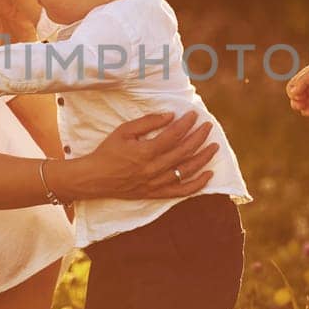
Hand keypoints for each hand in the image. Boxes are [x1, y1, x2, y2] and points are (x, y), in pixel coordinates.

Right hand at [83, 111, 219, 198]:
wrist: (94, 178)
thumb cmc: (108, 152)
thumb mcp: (124, 131)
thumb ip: (148, 122)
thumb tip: (170, 116)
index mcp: (145, 152)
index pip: (173, 136)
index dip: (186, 124)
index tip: (194, 115)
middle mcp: (153, 169)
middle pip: (184, 151)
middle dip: (199, 137)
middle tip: (208, 126)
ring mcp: (156, 183)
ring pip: (187, 170)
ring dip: (203, 158)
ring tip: (214, 146)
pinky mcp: (156, 194)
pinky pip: (182, 191)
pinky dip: (197, 184)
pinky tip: (209, 175)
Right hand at [285, 59, 308, 120]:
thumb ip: (302, 82)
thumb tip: (293, 94)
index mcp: (305, 80)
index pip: (292, 90)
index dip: (292, 94)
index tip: (299, 94)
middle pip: (297, 101)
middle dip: (296, 105)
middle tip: (302, 105)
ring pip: (307, 108)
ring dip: (305, 112)